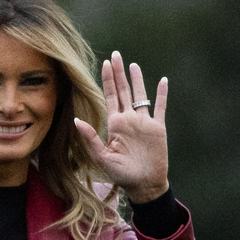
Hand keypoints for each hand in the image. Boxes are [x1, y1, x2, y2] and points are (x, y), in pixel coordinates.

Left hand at [74, 51, 169, 202]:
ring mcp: (143, 122)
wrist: (143, 184)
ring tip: (132, 64)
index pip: (110, 96)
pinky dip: (162, 94)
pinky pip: (160, 107)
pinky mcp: (158, 128)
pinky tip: (162, 80)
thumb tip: (76, 120)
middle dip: (119, 73)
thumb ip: (90, 139)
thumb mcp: (102, 157)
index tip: (105, 63)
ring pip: (140, 95)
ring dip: (137, 80)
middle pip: (123, 90)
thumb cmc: (121, 174)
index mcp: (114, 124)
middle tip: (115, 55)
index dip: (108, 80)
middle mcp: (128, 119)